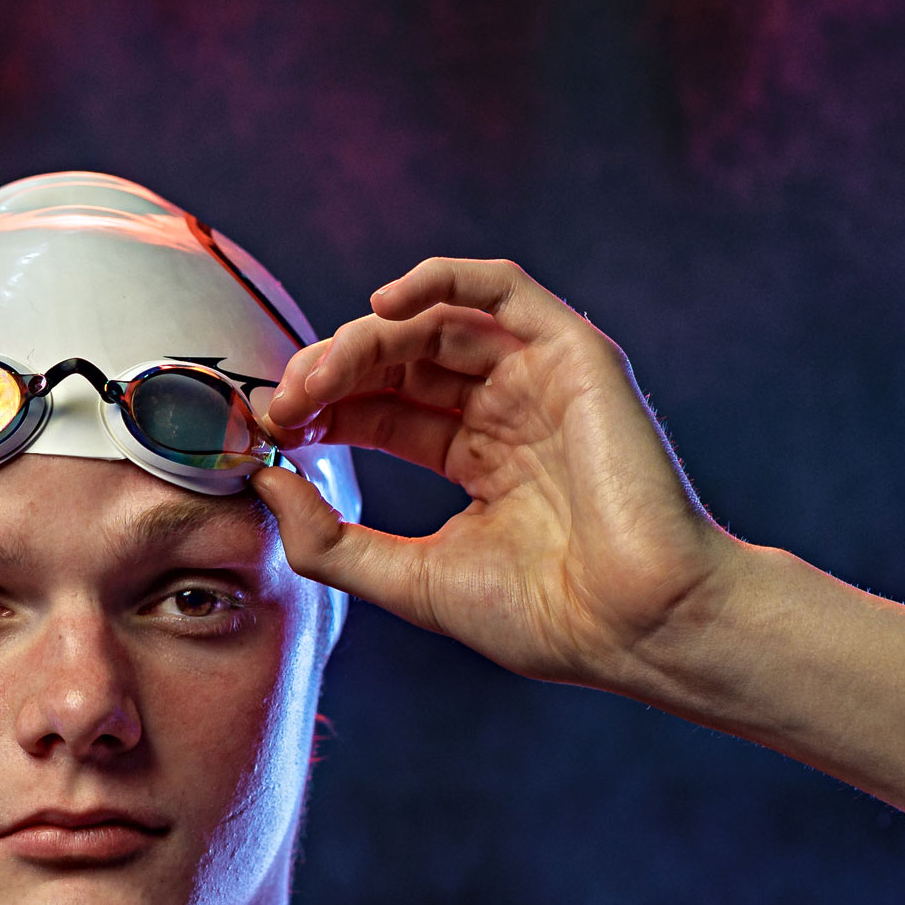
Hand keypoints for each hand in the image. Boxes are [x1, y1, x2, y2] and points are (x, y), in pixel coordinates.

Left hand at [250, 259, 742, 687]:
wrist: (643, 623)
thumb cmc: (549, 617)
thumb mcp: (412, 580)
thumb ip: (331, 538)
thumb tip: (262, 484)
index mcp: (480, 460)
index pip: (382, 412)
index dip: (321, 412)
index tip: (268, 431)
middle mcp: (509, 411)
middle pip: (398, 365)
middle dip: (329, 376)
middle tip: (281, 406)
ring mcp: (541, 379)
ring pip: (434, 326)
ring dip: (363, 342)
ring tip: (316, 378)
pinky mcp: (574, 355)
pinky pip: (501, 289)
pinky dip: (438, 281)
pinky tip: (380, 310)